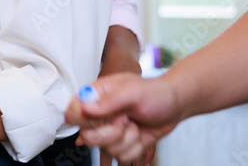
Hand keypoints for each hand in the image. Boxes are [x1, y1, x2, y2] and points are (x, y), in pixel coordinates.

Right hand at [65, 74, 179, 163]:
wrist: (174, 106)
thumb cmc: (154, 93)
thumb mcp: (132, 91)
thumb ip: (109, 100)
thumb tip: (85, 108)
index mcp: (94, 96)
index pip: (72, 112)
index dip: (84, 120)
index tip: (103, 118)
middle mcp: (98, 115)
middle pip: (88, 137)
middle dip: (112, 134)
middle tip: (125, 121)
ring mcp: (109, 131)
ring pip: (107, 149)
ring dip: (128, 140)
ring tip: (135, 124)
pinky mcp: (121, 143)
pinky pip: (121, 156)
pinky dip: (136, 149)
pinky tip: (139, 134)